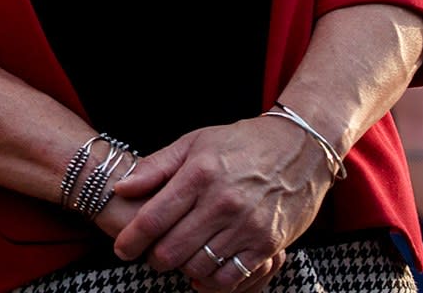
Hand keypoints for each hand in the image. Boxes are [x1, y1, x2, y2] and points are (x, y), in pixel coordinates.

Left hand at [111, 116, 334, 291]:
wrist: (300, 147)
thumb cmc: (241, 143)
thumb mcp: (194, 142)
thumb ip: (156, 167)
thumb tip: (122, 188)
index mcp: (199, 174)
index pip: (154, 218)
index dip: (132, 240)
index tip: (122, 250)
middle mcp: (222, 202)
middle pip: (173, 249)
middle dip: (154, 259)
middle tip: (151, 255)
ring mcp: (247, 226)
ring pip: (199, 266)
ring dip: (182, 269)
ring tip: (179, 259)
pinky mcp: (268, 244)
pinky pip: (232, 276)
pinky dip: (212, 281)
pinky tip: (203, 273)